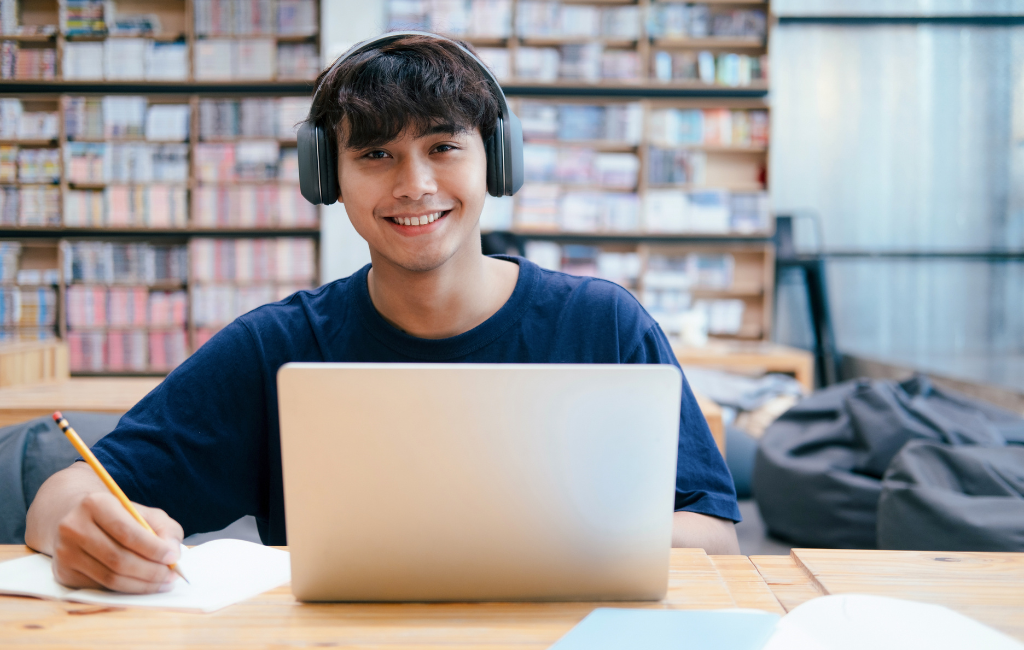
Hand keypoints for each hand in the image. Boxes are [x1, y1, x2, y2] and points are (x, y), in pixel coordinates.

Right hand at [50, 492, 183, 593]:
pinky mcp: (63, 573)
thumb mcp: (144, 513)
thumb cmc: (119, 517)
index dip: (153, 549)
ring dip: (142, 585)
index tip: (174, 557)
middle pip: (118, 559)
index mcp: (95, 504)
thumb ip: (165, 529)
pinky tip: (142, 584)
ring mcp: (65, 552)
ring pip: (110, 578)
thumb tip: (173, 553)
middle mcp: (73, 527)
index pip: (127, 532)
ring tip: (163, 582)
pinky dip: (126, 589)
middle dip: (151, 571)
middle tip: (172, 575)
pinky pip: (101, 587)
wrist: (78, 520)